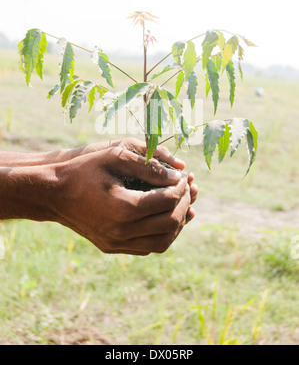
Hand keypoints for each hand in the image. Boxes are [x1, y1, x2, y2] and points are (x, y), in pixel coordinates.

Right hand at [54, 145, 192, 254]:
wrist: (53, 193)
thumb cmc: (84, 170)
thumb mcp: (115, 156)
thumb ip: (149, 164)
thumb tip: (180, 172)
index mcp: (123, 208)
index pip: (168, 201)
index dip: (182, 186)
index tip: (184, 175)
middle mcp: (121, 232)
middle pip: (170, 223)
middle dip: (185, 202)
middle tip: (187, 186)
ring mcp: (116, 243)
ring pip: (163, 242)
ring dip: (178, 222)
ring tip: (183, 202)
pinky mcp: (113, 248)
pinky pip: (148, 247)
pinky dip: (163, 234)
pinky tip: (167, 216)